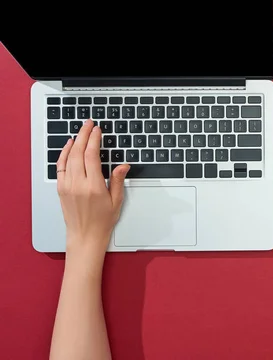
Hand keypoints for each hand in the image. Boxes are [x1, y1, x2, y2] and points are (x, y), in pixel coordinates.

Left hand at [56, 119, 129, 255]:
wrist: (85, 236)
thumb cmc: (102, 221)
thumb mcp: (116, 201)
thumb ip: (118, 180)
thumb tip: (123, 165)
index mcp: (93, 186)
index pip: (91, 156)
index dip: (94, 140)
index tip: (97, 130)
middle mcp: (78, 184)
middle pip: (78, 152)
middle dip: (84, 135)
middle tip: (89, 124)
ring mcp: (67, 186)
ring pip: (68, 157)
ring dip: (74, 141)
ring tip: (81, 131)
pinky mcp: (61, 188)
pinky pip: (60, 166)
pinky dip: (63, 153)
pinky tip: (68, 146)